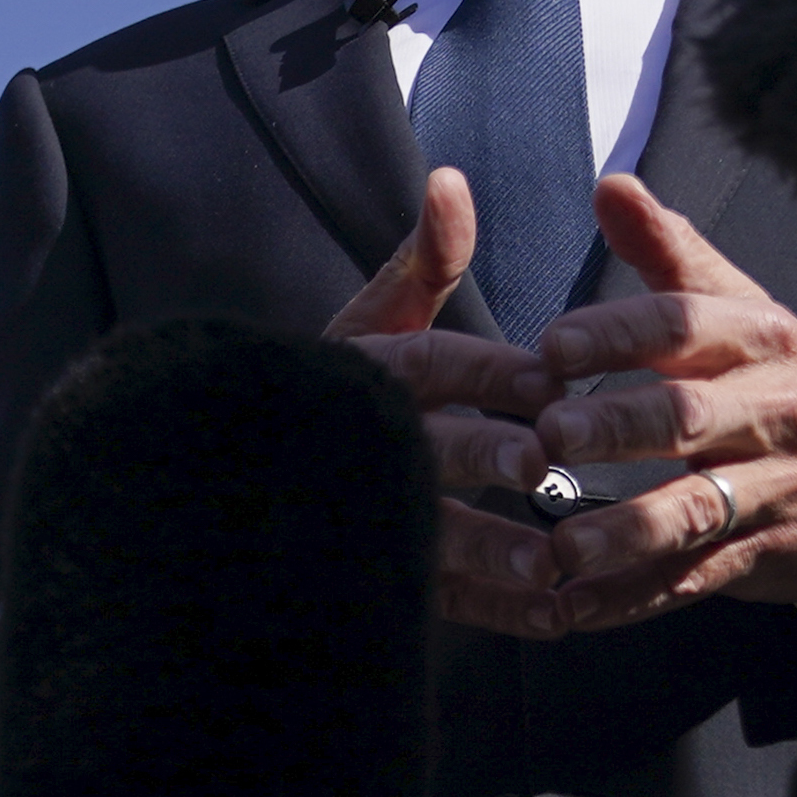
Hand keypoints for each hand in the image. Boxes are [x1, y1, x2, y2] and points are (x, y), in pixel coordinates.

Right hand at [326, 172, 580, 634]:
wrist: (241, 469)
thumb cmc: (339, 379)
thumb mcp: (377, 311)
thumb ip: (425, 256)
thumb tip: (450, 179)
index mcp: (368, 369)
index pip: (430, 364)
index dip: (487, 371)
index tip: (549, 378)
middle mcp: (361, 443)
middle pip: (423, 449)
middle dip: (483, 456)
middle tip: (542, 466)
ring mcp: (362, 515)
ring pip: (427, 535)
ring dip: (491, 552)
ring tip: (552, 566)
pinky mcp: (373, 574)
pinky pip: (436, 599)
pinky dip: (496, 611)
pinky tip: (555, 617)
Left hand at [519, 178, 796, 634]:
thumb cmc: (772, 381)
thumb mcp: (737, 308)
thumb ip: (667, 252)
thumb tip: (611, 184)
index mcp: (762, 340)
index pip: (687, 325)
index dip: (619, 333)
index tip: (551, 345)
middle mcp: (776, 413)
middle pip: (691, 418)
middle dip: (619, 428)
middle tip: (548, 433)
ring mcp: (774, 491)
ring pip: (696, 511)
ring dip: (626, 530)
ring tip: (562, 543)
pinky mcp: (762, 558)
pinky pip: (691, 579)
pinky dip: (631, 598)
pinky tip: (573, 607)